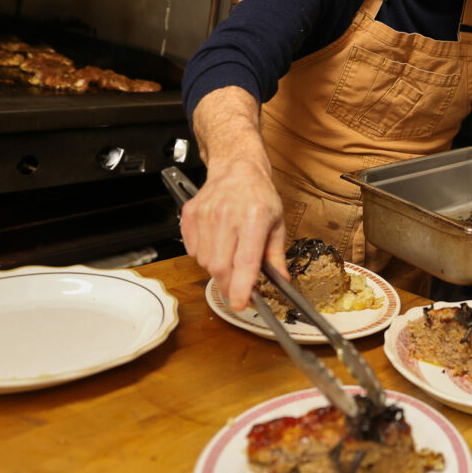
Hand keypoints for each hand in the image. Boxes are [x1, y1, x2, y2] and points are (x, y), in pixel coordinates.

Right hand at [181, 156, 285, 310]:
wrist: (237, 169)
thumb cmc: (259, 195)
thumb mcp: (278, 223)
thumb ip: (276, 255)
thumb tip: (281, 280)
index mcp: (254, 218)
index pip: (245, 261)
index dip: (241, 287)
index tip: (241, 303)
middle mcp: (227, 215)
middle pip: (220, 267)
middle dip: (229, 284)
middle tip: (238, 286)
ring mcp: (205, 214)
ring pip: (204, 262)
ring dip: (217, 269)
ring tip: (230, 254)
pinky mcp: (190, 215)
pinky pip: (192, 250)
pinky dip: (204, 256)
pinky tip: (217, 243)